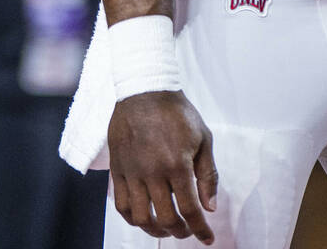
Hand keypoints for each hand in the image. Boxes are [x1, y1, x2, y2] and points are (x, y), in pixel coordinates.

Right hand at [108, 90, 217, 243]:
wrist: (145, 91)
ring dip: (156, 231)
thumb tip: (209, 207)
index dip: (200, 229)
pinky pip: (122, 206)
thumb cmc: (178, 113)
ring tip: (167, 229)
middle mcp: (154, 173)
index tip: (207, 239)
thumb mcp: (203, 137)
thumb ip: (207, 174)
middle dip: (181, 232)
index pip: (190, 209)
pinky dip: (133, 220)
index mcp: (178, 164)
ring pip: (141, 218)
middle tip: (188, 232)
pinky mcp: (117, 171)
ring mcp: (132, 173)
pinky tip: (144, 219)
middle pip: (166, 218)